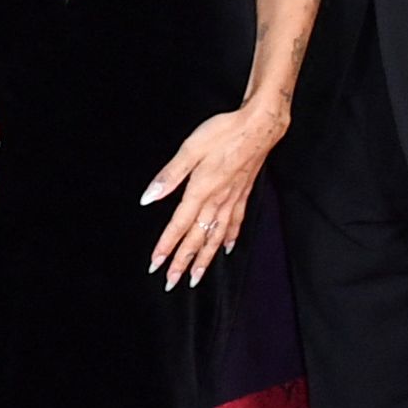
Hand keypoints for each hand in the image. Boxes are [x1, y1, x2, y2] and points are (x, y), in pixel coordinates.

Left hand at [142, 99, 286, 288]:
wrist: (260, 125)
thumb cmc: (224, 132)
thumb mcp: (190, 149)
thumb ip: (169, 175)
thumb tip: (148, 197)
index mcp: (201, 190)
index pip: (179, 225)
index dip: (167, 246)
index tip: (156, 265)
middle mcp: (217, 200)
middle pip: (198, 238)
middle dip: (184, 262)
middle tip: (172, 282)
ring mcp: (232, 199)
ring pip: (216, 236)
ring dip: (205, 258)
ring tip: (196, 277)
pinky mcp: (243, 194)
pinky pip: (235, 223)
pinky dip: (229, 238)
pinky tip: (226, 249)